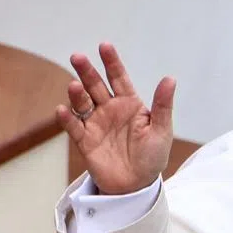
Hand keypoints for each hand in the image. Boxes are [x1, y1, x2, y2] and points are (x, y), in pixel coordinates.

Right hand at [56, 43, 175, 194]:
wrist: (137, 186)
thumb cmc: (152, 157)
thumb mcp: (162, 131)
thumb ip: (162, 105)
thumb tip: (170, 78)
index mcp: (129, 103)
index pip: (119, 77)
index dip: (112, 62)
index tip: (104, 46)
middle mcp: (110, 109)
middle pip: (96, 86)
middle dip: (87, 71)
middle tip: (77, 57)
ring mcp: (96, 124)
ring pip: (83, 103)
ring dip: (77, 94)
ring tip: (74, 86)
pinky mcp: (85, 141)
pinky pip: (74, 127)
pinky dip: (67, 119)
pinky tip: (62, 110)